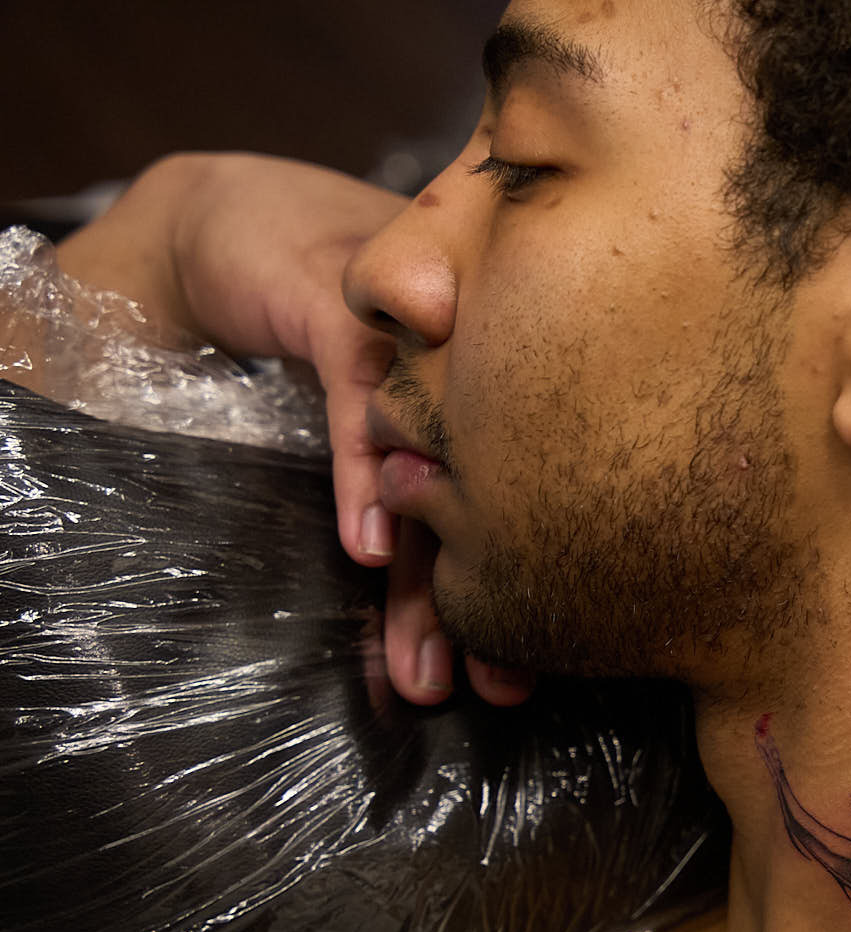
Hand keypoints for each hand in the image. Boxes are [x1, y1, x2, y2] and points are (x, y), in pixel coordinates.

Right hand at [57, 153, 531, 706]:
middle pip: (480, 505)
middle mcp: (470, 367)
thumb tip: (434, 587)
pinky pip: (360, 403)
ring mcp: (413, 338)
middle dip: (482, 608)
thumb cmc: (318, 319)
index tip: (518, 680)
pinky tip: (369, 548)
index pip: (507, 510)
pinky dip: (364, 475)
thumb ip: (418, 477)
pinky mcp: (344, 306)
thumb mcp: (381, 406)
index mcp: (494, 396)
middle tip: (497, 690)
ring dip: (424, 576)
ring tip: (424, 663)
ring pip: (427, 473)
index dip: (512, 599)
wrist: (232, 222)